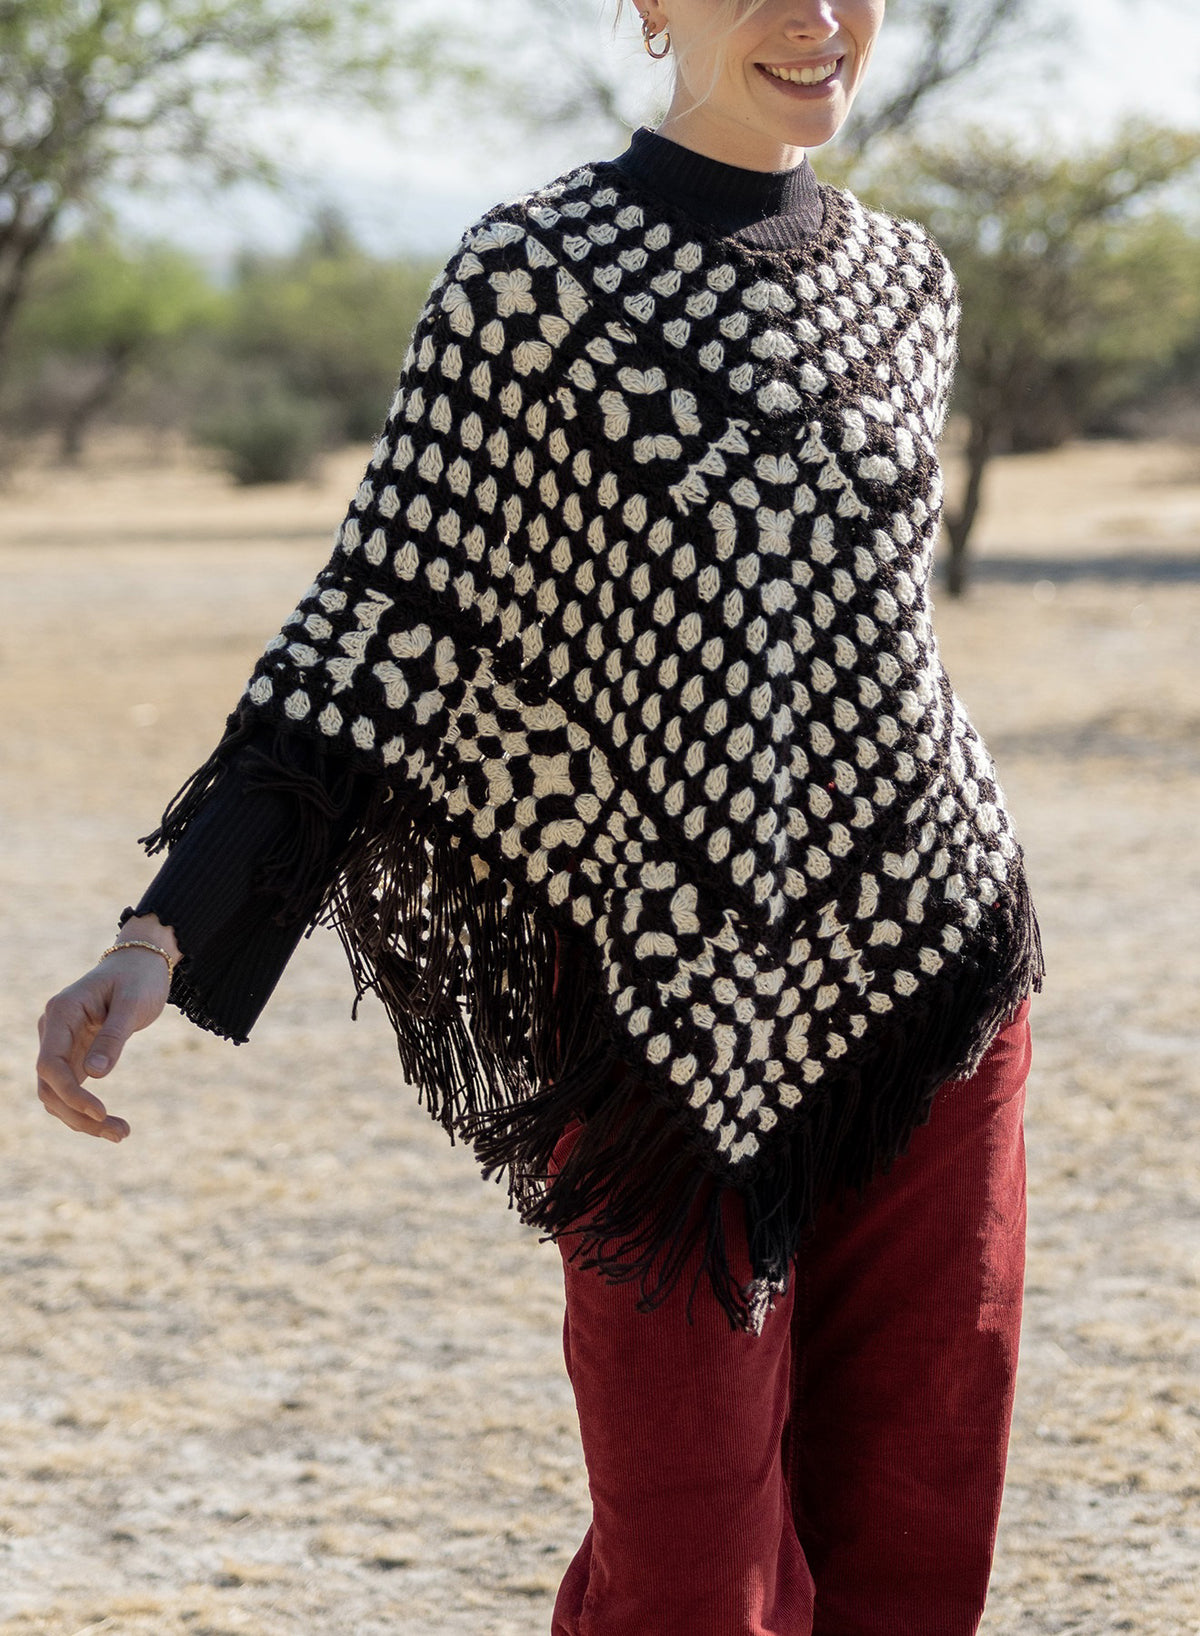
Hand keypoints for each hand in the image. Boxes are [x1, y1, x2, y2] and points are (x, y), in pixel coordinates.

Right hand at [36, 933, 177, 1141]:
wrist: (140, 965)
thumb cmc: (139, 979)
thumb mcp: (133, 1004)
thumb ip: (114, 1036)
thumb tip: (95, 1075)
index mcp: (61, 1013)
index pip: (50, 1064)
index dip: (71, 1093)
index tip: (102, 1112)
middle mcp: (53, 1030)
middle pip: (50, 1086)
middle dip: (79, 1115)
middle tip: (121, 1133)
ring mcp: (60, 1044)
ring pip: (57, 1094)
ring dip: (83, 1119)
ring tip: (122, 1133)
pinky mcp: (73, 1055)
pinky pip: (70, 1089)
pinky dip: (86, 1109)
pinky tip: (111, 1124)